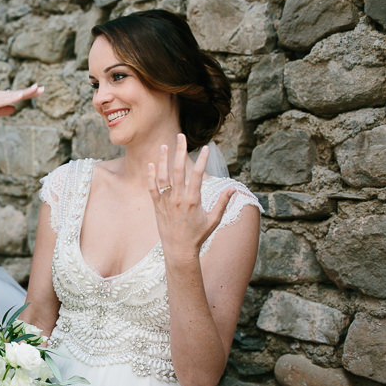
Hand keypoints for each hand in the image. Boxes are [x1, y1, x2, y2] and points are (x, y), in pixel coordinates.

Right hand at [0, 84, 43, 126]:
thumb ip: (2, 110)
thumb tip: (15, 109)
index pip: (15, 95)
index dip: (27, 94)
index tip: (37, 92)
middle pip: (16, 93)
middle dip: (30, 91)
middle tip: (43, 89)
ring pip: (12, 94)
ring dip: (25, 92)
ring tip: (37, 89)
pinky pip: (3, 100)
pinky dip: (13, 97)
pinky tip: (21, 96)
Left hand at [147, 134, 235, 260]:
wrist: (179, 250)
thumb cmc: (198, 235)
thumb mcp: (214, 220)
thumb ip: (222, 202)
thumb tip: (234, 188)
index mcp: (193, 200)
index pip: (198, 175)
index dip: (201, 160)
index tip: (205, 147)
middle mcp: (178, 198)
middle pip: (178, 169)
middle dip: (179, 151)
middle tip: (181, 136)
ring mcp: (166, 201)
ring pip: (163, 176)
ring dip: (163, 159)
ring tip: (164, 145)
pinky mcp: (157, 206)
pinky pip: (152, 188)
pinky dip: (151, 175)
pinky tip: (152, 163)